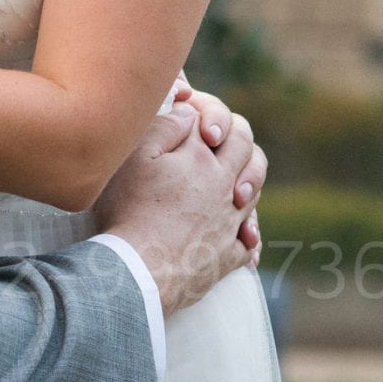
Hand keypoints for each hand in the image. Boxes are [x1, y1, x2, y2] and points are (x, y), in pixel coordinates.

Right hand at [91, 105, 267, 314]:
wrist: (138, 270)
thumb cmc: (129, 211)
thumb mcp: (135, 157)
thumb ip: (166, 126)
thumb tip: (190, 111)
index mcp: (202, 159)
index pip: (221, 123)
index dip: (208, 116)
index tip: (192, 122)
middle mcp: (224, 187)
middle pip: (247, 153)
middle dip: (237, 141)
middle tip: (217, 144)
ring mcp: (230, 223)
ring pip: (253, 194)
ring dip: (246, 183)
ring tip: (228, 185)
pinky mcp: (228, 256)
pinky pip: (248, 242)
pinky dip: (247, 235)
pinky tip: (240, 237)